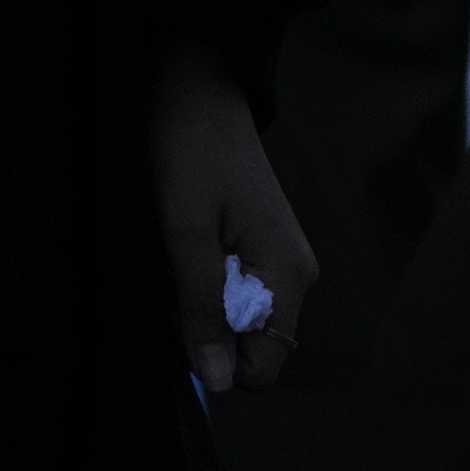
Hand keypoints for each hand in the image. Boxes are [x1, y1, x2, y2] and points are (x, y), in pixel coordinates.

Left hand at [148, 40, 315, 394]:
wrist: (197, 86)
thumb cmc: (187, 150)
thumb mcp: (183, 231)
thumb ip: (200, 307)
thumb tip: (216, 384)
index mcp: (288, 275)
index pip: (267, 364)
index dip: (220, 363)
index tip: (177, 326)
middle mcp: (299, 276)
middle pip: (258, 346)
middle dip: (210, 331)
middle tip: (171, 281)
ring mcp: (286, 262)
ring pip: (246, 321)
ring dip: (204, 306)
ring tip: (176, 257)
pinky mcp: (268, 249)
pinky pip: (241, 295)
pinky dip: (207, 286)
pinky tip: (187, 249)